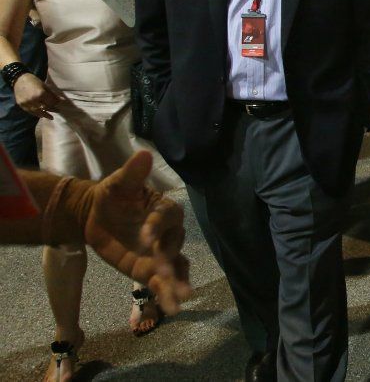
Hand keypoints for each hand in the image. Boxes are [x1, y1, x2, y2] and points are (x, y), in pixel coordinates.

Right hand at [13, 73, 63, 118]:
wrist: (19, 79)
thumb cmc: (34, 81)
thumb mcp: (45, 86)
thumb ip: (53, 94)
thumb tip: (62, 100)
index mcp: (41, 94)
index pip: (51, 102)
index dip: (56, 103)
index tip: (60, 104)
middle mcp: (34, 100)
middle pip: (45, 107)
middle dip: (52, 109)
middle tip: (58, 111)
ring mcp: (27, 103)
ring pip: (38, 112)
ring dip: (45, 115)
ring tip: (50, 117)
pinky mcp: (21, 105)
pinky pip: (30, 112)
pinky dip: (36, 114)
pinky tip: (41, 115)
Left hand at [85, 151, 190, 314]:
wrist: (96, 217)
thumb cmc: (111, 196)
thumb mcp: (117, 183)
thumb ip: (132, 173)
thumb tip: (144, 154)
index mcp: (164, 209)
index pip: (167, 217)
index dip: (157, 226)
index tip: (144, 236)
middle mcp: (168, 232)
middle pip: (174, 245)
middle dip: (169, 259)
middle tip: (164, 271)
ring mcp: (161, 254)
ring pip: (176, 267)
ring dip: (178, 282)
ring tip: (180, 298)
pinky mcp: (149, 270)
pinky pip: (162, 282)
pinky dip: (167, 294)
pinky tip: (171, 307)